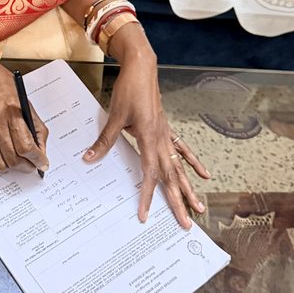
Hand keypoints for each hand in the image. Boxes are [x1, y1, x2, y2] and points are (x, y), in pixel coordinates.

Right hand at [0, 64, 48, 173]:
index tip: (43, 163)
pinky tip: (11, 157)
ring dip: (17, 167)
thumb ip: (35, 125)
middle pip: (15, 157)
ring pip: (3, 162)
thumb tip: (41, 148)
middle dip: (28, 165)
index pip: (26, 144)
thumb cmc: (4, 84)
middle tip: (36, 164)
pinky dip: (4, 163)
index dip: (37, 158)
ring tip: (25, 162)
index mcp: (13, 111)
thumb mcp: (25, 101)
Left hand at [83, 57, 208, 227]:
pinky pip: (183, 150)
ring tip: (199, 206)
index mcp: (149, 139)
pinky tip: (203, 174)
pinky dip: (192, 162)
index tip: (145, 214)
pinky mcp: (167, 129)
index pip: (150, 174)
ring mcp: (167, 135)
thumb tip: (90, 158)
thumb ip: (105, 141)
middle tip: (186, 224)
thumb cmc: (129, 90)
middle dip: (178, 201)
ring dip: (189, 188)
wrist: (142, 68)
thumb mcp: (114, 117)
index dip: (148, 196)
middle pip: (171, 177)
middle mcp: (162, 140)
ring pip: (180, 167)